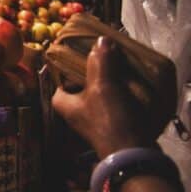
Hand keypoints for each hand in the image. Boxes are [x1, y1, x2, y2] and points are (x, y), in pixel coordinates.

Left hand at [52, 37, 160, 156]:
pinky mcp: (108, 122)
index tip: (85, 47)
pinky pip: (111, 99)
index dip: (72, 59)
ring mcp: (90, 117)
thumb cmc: (109, 118)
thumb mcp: (102, 85)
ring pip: (97, 89)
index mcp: (61, 100)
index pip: (60, 72)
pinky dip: (118, 90)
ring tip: (118, 63)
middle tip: (106, 53)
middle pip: (81, 80)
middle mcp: (72, 109)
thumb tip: (101, 41)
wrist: (131, 152)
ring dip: (108, 79)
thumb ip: (100, 61)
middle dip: (93, 67)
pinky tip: (127, 81)